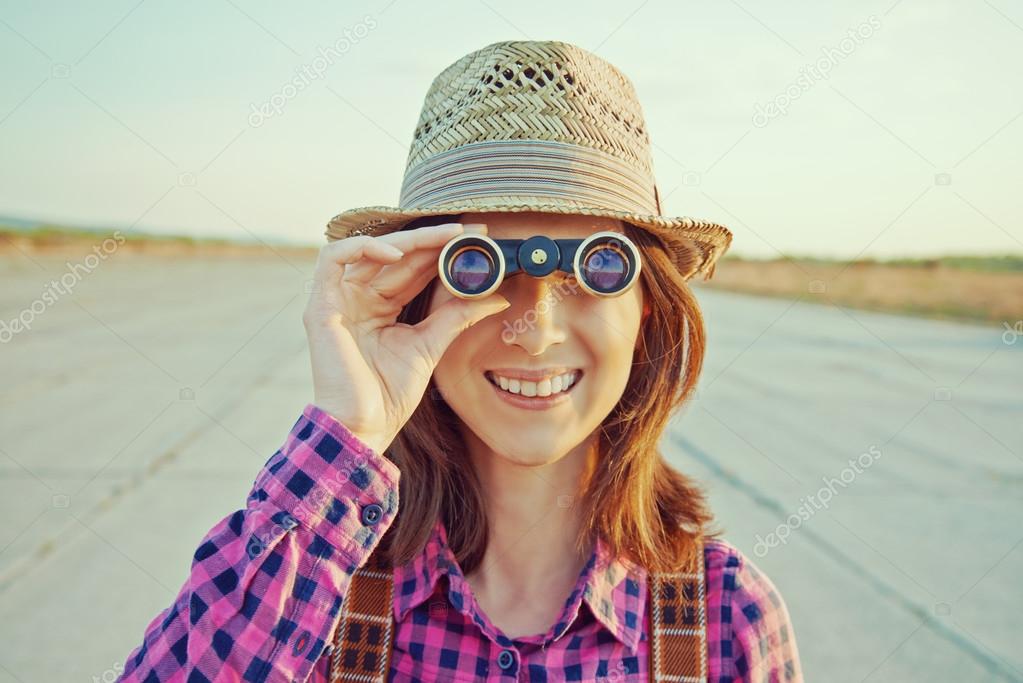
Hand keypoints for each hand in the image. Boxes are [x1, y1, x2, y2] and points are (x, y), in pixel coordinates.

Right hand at [303, 223, 509, 453]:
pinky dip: (362, 248)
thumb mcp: (430, 346)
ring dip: (407, 241)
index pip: (412, 268)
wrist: (363, 426)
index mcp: (381, 308)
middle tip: (470, 231)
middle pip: (396, 256)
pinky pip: (332, 259)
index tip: (477, 241)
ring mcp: (338, 300)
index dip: (441, 251)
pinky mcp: (321, 306)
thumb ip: (457, 316)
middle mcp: (358, 299)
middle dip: (433, 240)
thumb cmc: (388, 395)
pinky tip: (395, 255)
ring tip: (443, 239)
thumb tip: (497, 297)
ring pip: (370, 250)